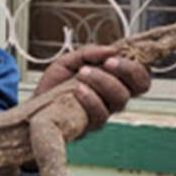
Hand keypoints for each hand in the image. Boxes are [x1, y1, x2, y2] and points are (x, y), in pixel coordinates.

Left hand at [33, 45, 151, 136]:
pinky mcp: (90, 127)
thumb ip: (90, 53)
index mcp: (114, 81)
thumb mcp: (70, 61)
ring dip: (104, 82)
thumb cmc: (55, 84)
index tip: (114, 57)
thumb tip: (113, 49)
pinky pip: (101, 116)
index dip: (136, 67)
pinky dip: (91, 99)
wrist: (35, 106)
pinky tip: (78, 90)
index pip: (140, 76)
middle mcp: (114, 98)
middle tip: (106, 63)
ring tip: (83, 73)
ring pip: (120, 100)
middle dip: (126, 71)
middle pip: (139, 88)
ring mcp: (104, 113)